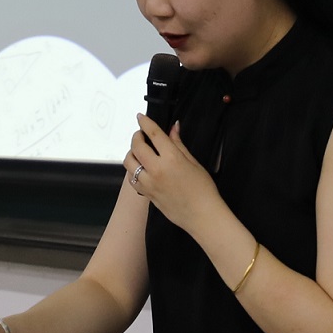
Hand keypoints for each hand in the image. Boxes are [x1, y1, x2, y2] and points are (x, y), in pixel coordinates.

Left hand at [125, 115, 221, 235]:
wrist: (202, 216)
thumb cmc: (203, 189)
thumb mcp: (194, 162)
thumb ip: (178, 144)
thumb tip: (173, 128)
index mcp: (171, 158)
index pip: (153, 134)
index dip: (145, 122)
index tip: (140, 117)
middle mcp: (157, 170)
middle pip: (136, 146)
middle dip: (137, 136)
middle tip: (141, 134)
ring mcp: (149, 183)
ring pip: (129, 162)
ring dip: (132, 153)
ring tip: (140, 151)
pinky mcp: (146, 194)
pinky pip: (132, 178)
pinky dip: (133, 170)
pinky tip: (141, 168)